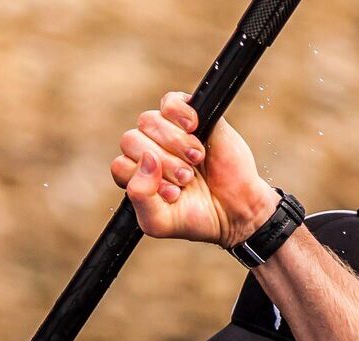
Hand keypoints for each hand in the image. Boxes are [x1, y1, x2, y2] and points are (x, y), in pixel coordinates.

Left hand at [110, 91, 279, 246]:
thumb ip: (140, 197)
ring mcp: (168, 132)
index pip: (121, 165)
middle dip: (163, 163)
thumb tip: (146, 159)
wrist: (237, 210)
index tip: (173, 193)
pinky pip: (170, 101)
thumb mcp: (160, 221)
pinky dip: (179, 114)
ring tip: (196, 160)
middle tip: (187, 178)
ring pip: (148, 121)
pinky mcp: (190, 117)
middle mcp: (149, 150)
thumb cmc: (197, 218)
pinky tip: (194, 129)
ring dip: (174, 143)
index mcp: (138, 176)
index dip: (145, 179)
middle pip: (132, 140)